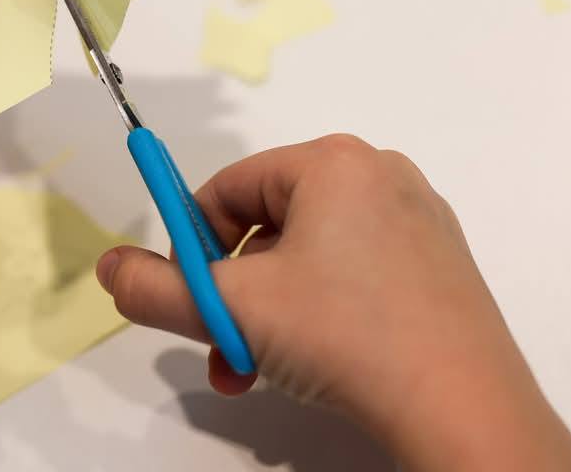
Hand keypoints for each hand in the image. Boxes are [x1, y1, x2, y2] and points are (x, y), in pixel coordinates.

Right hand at [96, 134, 570, 470]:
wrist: (463, 408)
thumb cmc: (343, 335)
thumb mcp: (233, 310)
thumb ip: (157, 290)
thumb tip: (108, 267)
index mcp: (332, 162)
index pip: (230, 188)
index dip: (193, 244)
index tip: (188, 296)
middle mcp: (379, 175)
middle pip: (269, 224)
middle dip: (233, 291)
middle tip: (221, 344)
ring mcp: (417, 220)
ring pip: (310, 256)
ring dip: (269, 311)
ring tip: (259, 368)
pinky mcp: (440, 264)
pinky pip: (355, 272)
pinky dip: (319, 311)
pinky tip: (316, 359)